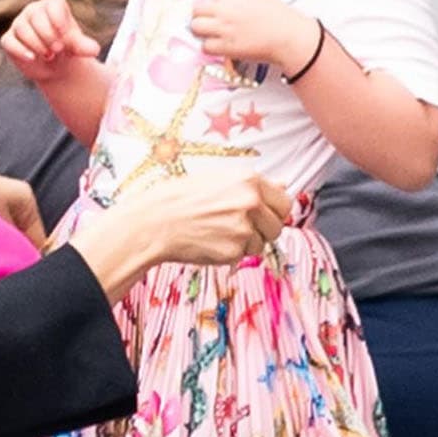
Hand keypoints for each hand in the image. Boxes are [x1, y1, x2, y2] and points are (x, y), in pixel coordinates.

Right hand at [1, 0, 100, 84]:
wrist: (55, 65)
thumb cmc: (67, 49)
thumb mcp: (77, 47)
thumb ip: (84, 46)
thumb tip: (94, 50)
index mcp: (52, 5)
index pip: (53, 5)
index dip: (59, 21)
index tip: (66, 37)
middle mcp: (33, 10)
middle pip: (36, 17)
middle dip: (48, 36)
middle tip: (58, 50)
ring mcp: (19, 24)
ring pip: (22, 29)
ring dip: (36, 44)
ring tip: (49, 55)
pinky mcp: (9, 39)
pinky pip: (9, 42)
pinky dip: (20, 50)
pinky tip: (32, 58)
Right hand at [69, 172, 291, 302]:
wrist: (153, 222)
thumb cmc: (179, 198)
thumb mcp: (217, 180)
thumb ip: (252, 186)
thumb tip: (283, 185)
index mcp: (248, 180)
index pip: (284, 201)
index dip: (274, 211)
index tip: (262, 216)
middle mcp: (251, 202)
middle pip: (277, 225)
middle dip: (263, 230)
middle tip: (238, 228)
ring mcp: (244, 228)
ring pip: (261, 243)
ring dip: (246, 243)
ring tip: (219, 233)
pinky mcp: (234, 250)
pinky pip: (243, 256)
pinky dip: (231, 253)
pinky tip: (210, 242)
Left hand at [191, 0, 318, 75]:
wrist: (288, 36)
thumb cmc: (277, 16)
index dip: (211, 3)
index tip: (215, 10)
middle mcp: (225, 9)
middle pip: (197, 10)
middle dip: (200, 16)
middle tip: (206, 23)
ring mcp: (224, 28)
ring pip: (196, 27)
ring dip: (200, 31)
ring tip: (210, 35)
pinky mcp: (225, 46)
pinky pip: (205, 46)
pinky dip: (210, 47)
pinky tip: (220, 46)